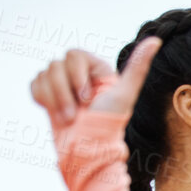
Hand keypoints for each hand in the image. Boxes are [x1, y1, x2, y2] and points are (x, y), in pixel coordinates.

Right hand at [31, 38, 161, 132]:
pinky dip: (42, 100)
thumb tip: (156, 40)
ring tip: (68, 119)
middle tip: (76, 114)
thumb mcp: (126, 93)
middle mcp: (79, 74)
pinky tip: (56, 114)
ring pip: (43, 74)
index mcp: (95, 69)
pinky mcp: (48, 95)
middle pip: (55, 65)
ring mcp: (62, 84)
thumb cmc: (108, 123)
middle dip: (64, 93)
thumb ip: (138, 66)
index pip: (73, 55)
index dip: (76, 77)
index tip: (87, 99)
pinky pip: (34, 84)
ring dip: (54, 100)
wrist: (86, 150)